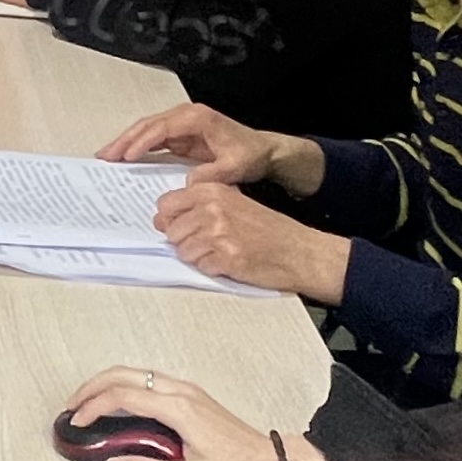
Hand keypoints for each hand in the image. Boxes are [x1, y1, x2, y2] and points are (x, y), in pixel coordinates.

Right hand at [61, 368, 318, 460]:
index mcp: (179, 409)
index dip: (93, 406)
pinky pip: (149, 382)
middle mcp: (183, 394)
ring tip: (89, 403)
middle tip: (72, 405)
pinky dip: (125, 387)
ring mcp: (188, 393)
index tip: (78, 420)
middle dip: (91, 387)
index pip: (123, 396)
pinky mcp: (192, 398)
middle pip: (124, 374)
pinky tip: (119, 403)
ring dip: (107, 384)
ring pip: (136, 374)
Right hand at [100, 100, 313, 192]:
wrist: (264, 151)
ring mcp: (181, 125)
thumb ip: (211, 175)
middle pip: (148, 125)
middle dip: (124, 140)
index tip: (126, 156)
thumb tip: (188, 183)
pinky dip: (137, 147)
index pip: (162, 128)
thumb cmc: (251, 154)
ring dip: (126, 143)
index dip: (142, 141)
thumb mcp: (234, 167)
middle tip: (105, 156)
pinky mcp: (180, 136)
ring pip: (146, 130)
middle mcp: (186, 117)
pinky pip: (153, 139)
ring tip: (106, 157)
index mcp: (198, 119)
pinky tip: (124, 158)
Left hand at [154, 182, 350, 301]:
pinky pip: (201, 267)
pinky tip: (231, 262)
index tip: (181, 226)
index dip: (170, 219)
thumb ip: (199, 206)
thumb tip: (162, 220)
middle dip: (185, 242)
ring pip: (183, 252)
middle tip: (210, 244)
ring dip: (198, 257)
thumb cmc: (269, 229)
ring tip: (222, 252)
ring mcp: (218, 235)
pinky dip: (212, 269)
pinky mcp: (226, 259)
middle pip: (171, 231)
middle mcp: (212, 209)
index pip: (166, 204)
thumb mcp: (234, 204)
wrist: (300, 251)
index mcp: (212, 191)